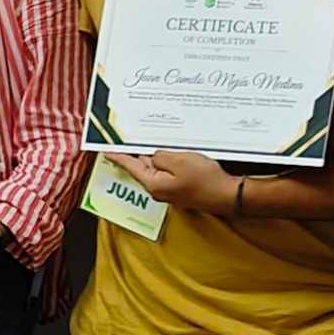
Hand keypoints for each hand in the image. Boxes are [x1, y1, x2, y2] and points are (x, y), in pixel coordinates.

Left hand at [113, 148, 241, 218]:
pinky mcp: (180, 189)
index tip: (106, 151)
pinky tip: (174, 154)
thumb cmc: (205, 179)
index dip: (119, 157)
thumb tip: (153, 156)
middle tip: (130, 139)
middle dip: (138, 153)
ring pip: (157, 169)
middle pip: (143, 167)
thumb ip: (160, 156)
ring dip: (156, 156)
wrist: (227, 195)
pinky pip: (169, 172)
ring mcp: (170, 191)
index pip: (131, 166)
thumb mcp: (179, 160)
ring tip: (155, 143)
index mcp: (153, 184)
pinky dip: (169, 162)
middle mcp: (158, 190)